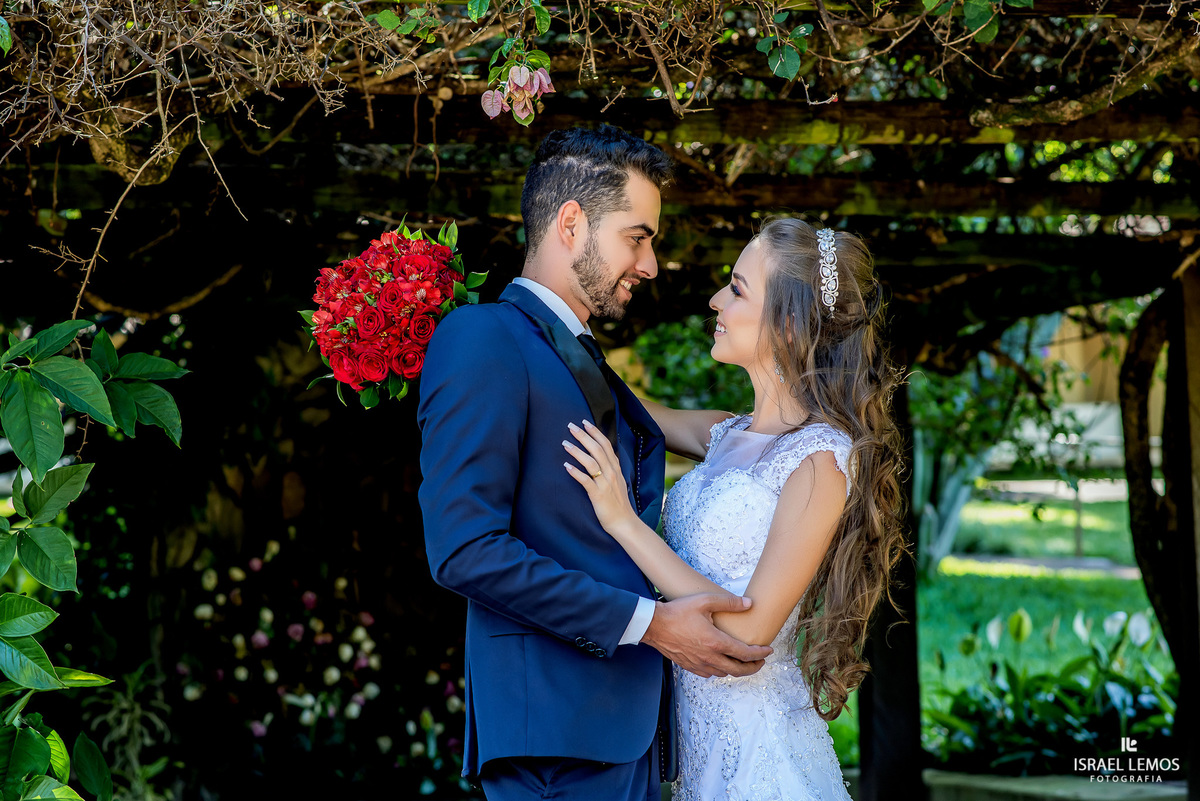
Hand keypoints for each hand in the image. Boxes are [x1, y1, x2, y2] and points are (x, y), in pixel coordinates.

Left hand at [563, 420, 638, 536]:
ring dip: (577, 451)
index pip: (606, 445)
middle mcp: (612, 473)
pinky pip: (586, 481)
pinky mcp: (598, 495)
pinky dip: (576, 472)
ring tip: (564, 443)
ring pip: (591, 462)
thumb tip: (600, 458)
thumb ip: (610, 470)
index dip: (596, 433)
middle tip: (571, 426)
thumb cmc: (618, 504)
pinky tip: (566, 466)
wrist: (624, 522)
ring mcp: (605, 484)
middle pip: (597, 450)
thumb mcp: (617, 482)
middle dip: (584, 436)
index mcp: (616, 469)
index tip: (585, 422)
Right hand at [641, 593, 772, 678]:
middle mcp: (709, 657)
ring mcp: (699, 664)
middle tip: (761, 661)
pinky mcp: (690, 666)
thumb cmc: (677, 612)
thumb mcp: (705, 601)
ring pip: (724, 673)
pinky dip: (720, 671)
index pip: (745, 654)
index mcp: (716, 642)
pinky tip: (721, 664)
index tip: (768, 651)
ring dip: (737, 669)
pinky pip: (710, 674)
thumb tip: (749, 603)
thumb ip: (729, 602)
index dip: (760, 654)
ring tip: (743, 662)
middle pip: (738, 670)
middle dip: (753, 667)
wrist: (654, 625)